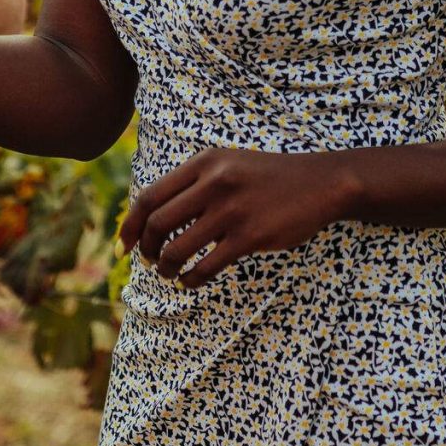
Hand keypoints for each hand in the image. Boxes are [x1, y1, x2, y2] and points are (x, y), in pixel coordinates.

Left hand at [118, 148, 355, 287]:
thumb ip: (192, 183)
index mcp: (204, 163)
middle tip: (151, 261)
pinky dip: (191, 280)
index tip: (123, 246)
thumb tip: (150, 217)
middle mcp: (214, 183)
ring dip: (167, 268)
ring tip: (170, 273)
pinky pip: (207, 267)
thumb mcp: (227, 165)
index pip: (149, 197)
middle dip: (147, 250)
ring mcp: (232, 210)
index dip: (130, 226)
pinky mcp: (251, 236)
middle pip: (158, 224)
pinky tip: (191, 282)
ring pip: (178, 249)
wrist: (321, 183)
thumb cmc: (267, 178)